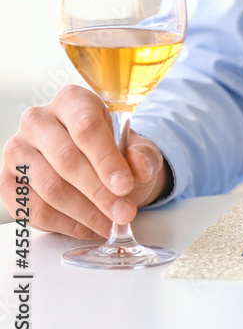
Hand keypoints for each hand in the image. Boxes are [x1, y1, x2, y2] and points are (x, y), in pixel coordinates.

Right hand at [1, 85, 169, 238]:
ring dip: (84, 213)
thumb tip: (138, 167)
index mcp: (72, 101)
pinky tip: (88, 227)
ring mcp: (17, 150)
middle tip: (123, 213)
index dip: (107, 161)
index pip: (86, 129)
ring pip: (50, 188)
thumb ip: (143, 156)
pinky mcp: (7, 181)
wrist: (94, 165)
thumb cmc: (114, 152)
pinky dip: (65, 224)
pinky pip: (34, 209)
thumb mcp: (138, 148)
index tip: (125, 187)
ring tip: (110, 223)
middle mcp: (37, 120)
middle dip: (99, 193)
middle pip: (67, 160)